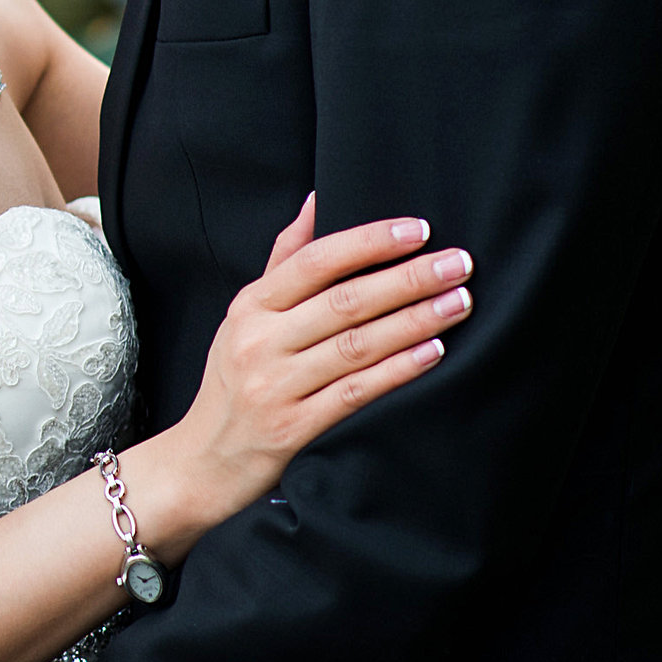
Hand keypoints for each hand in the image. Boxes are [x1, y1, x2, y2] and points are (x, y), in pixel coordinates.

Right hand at [148, 193, 469, 547]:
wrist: (203, 459)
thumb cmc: (234, 380)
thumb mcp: (245, 316)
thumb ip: (283, 262)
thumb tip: (316, 201)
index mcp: (250, 306)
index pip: (314, 261)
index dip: (368, 242)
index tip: (417, 230)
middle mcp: (259, 341)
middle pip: (344, 301)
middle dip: (408, 279)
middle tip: (458, 263)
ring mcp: (276, 385)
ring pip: (357, 345)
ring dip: (415, 321)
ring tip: (458, 302)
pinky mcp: (295, 426)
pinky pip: (355, 391)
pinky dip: (398, 370)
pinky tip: (433, 353)